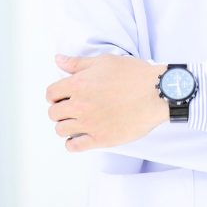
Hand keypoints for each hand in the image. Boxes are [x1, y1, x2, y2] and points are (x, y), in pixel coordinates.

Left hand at [45, 54, 168, 151]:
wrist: (156, 93)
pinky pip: (74, 147)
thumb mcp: (104, 61)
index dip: (55, 95)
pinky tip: (78, 138)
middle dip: (60, 110)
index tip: (62, 97)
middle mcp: (79, 105)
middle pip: (53, 113)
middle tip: (71, 110)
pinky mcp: (100, 139)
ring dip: (65, 127)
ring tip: (76, 123)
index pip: (51, 93)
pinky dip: (72, 144)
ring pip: (61, 130)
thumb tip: (58, 59)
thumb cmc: (134, 75)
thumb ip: (78, 63)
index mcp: (78, 84)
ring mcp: (89, 124)